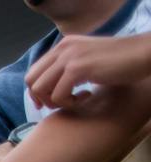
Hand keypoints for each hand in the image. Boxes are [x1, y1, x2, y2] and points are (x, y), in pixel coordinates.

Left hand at [26, 33, 150, 109]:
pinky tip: (87, 97)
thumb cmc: (118, 62)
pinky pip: (58, 96)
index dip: (35, 92)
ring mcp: (69, 57)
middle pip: (32, 81)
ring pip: (41, 89)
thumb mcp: (87, 60)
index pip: (34, 72)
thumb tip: (46, 91)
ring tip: (76, 100)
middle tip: (59, 105)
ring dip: (56, 102)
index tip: (45, 104)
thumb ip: (68, 69)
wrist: (142, 54)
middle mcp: (62, 48)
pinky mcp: (78, 68)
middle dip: (41, 99)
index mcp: (63, 45)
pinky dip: (69, 103)